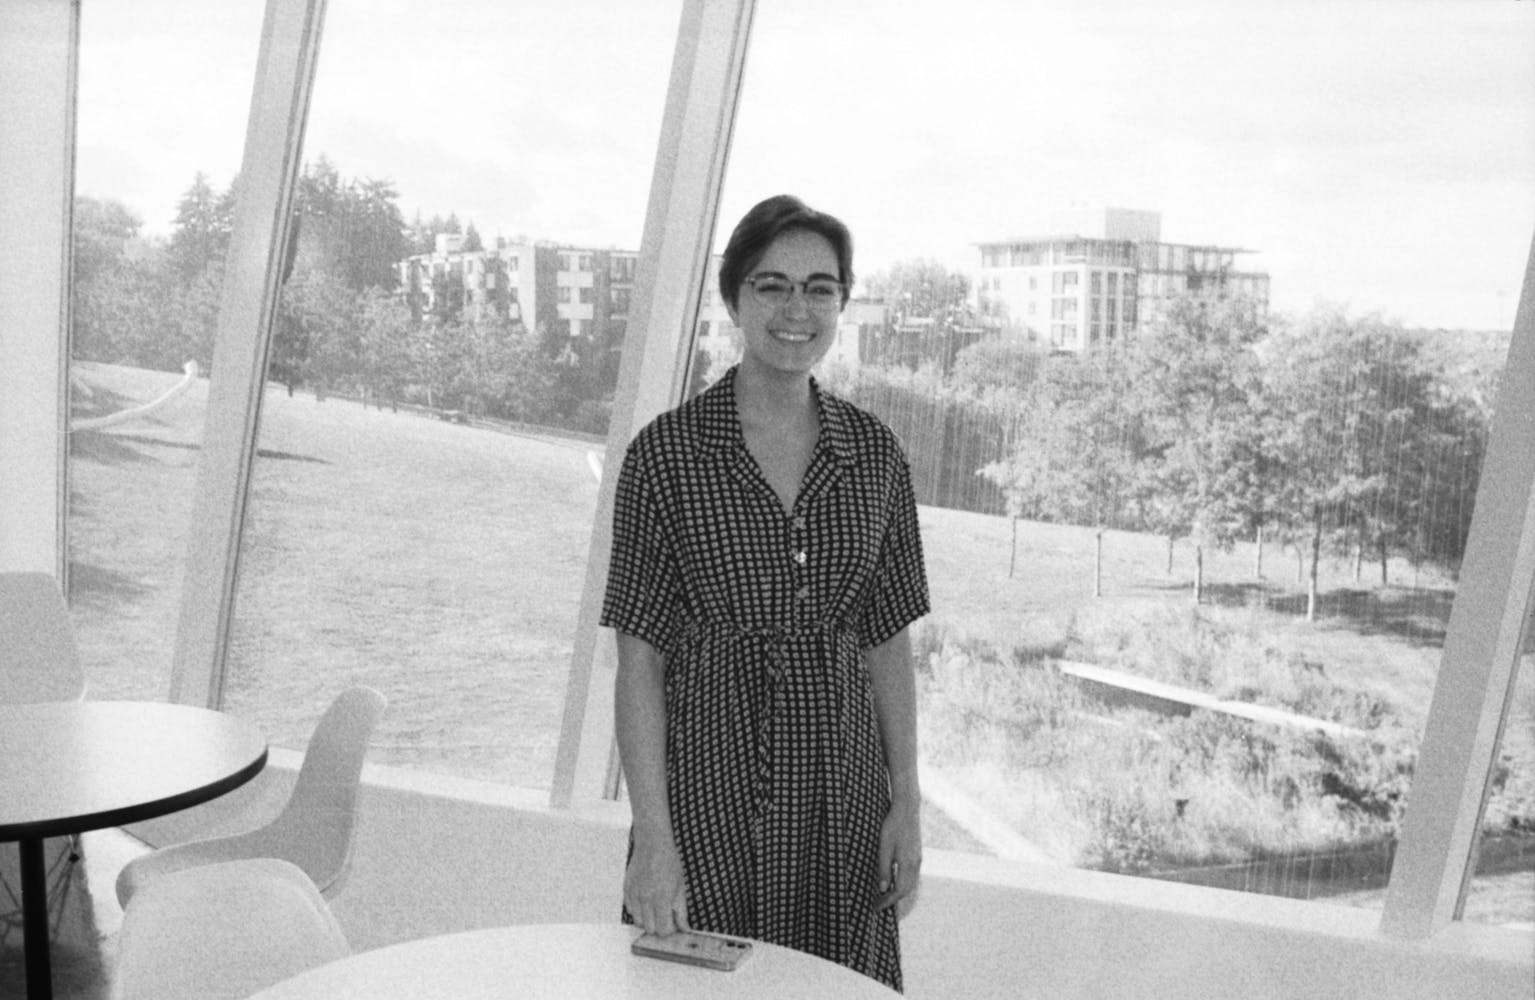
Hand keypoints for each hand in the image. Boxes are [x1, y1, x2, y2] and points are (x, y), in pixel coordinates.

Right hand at [625, 833, 689, 934]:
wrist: (652, 845)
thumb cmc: (669, 864)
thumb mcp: (680, 887)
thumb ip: (681, 911)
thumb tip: (684, 928)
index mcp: (662, 899)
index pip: (663, 929)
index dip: (670, 930)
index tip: (673, 924)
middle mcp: (646, 899)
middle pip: (650, 929)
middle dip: (658, 926)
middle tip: (665, 916)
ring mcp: (634, 895)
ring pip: (638, 921)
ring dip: (647, 919)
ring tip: (655, 907)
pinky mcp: (626, 890)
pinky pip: (630, 910)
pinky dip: (638, 910)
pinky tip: (646, 900)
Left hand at [874, 800, 921, 917]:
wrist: (907, 809)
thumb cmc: (893, 826)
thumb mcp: (884, 847)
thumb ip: (883, 868)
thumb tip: (882, 889)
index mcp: (907, 864)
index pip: (899, 891)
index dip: (887, 901)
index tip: (876, 907)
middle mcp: (915, 864)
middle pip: (906, 890)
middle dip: (893, 899)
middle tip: (878, 904)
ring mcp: (918, 859)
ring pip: (910, 883)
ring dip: (898, 892)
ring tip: (884, 896)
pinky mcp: (917, 853)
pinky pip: (912, 875)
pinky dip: (903, 883)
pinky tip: (894, 881)